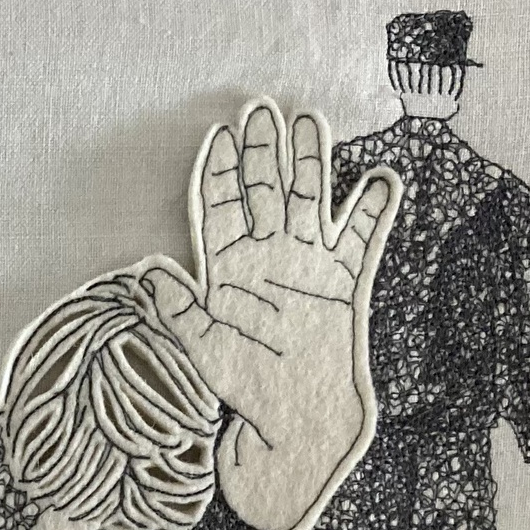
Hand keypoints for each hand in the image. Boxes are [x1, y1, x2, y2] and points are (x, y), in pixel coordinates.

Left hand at [140, 102, 399, 529]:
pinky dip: (373, 211)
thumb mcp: (200, 347)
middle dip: (263, 151)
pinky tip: (381, 180)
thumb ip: (177, 307)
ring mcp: (310, 262)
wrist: (291, 420)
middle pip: (266, 190)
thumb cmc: (241, 385)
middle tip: (263, 109)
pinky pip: (363, 237)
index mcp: (230, 266)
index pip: (219, 207)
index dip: (218, 172)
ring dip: (311, 162)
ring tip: (312, 122)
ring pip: (312, 198)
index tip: (218, 136)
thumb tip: (148, 269)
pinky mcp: (344, 280)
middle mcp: (271, 255)